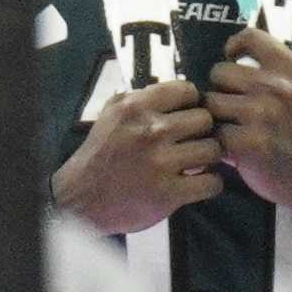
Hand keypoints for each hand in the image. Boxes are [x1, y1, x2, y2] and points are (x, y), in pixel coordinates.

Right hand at [53, 78, 219, 233]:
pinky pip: (212, 182)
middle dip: (202, 131)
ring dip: (208, 158)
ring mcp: (160, 163)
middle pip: (206, 119)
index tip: (185, 116)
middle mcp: (149, 131)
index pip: (187, 90)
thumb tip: (177, 90)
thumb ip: (141, 99)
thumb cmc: (100, 156)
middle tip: (191, 142)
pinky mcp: (168, 193)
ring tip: (194, 163)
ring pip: (213, 149)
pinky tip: (197, 184)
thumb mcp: (110, 116)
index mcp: (135, 108)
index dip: (192, 104)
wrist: (77, 201)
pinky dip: (209, 184)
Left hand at [209, 26, 291, 215]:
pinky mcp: (248, 142)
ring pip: (212, 102)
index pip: (252, 37)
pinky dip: (221, 141)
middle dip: (221, 88)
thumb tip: (240, 58)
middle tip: (232, 105)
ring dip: (217, 116)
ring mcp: (263, 114)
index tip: (233, 59)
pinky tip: (234, 148)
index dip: (234, 46)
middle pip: (221, 71)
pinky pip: (215, 131)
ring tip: (232, 127)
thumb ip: (281, 73)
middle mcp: (280, 87)